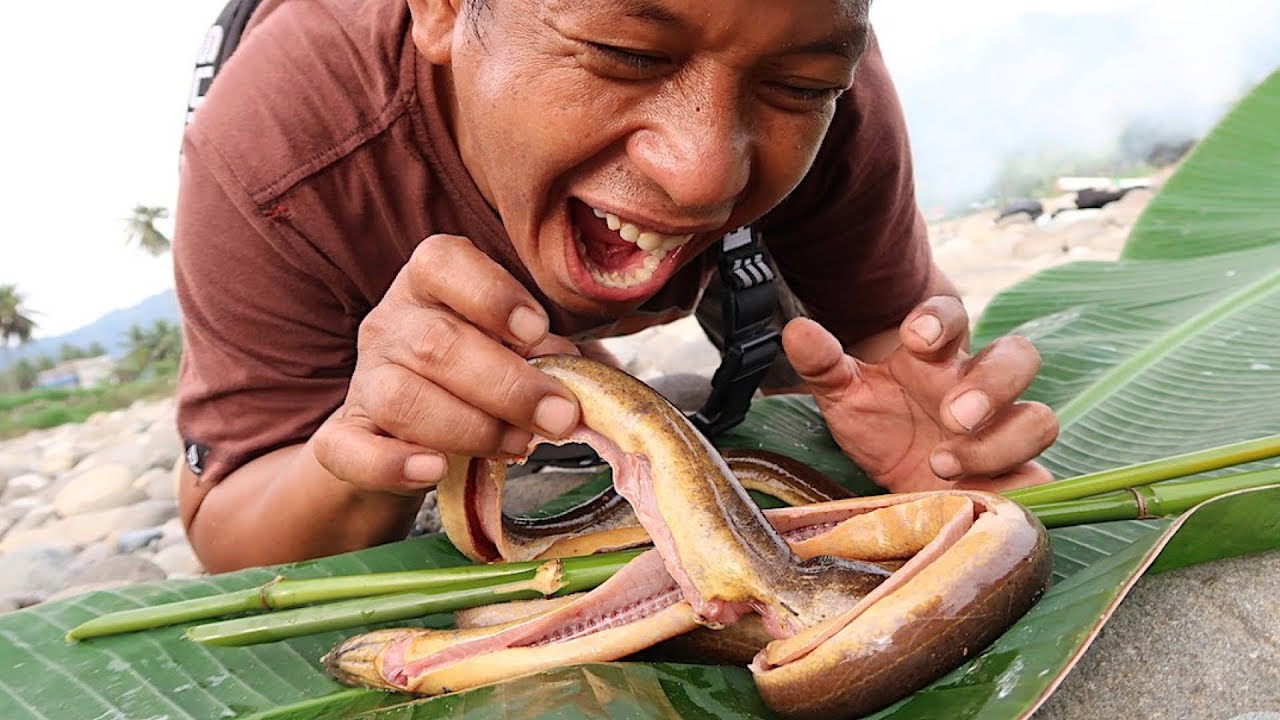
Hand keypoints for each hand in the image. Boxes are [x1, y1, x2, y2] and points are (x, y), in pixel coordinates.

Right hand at [312, 234, 581, 495]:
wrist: (409, 433)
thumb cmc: (480, 377)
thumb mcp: (520, 350)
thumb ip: (554, 354)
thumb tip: (596, 377)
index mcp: (431, 284)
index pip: (442, 263)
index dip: (490, 294)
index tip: (537, 331)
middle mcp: (392, 324)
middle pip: (435, 343)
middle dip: (507, 385)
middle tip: (558, 416)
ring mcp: (365, 380)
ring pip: (401, 397)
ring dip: (469, 427)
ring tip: (518, 446)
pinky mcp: (347, 435)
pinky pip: (350, 449)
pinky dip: (392, 463)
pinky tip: (434, 470)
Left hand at [781, 297, 1057, 492]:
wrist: (897, 478)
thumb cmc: (879, 423)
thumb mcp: (844, 394)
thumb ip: (823, 363)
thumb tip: (797, 331)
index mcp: (935, 357)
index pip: (952, 316)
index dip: (941, 319)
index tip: (917, 337)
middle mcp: (979, 387)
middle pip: (1019, 358)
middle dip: (993, 384)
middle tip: (953, 415)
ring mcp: (1004, 432)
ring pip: (1039, 419)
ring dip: (998, 442)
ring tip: (944, 463)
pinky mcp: (1016, 476)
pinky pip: (1041, 478)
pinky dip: (1022, 489)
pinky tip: (982, 497)